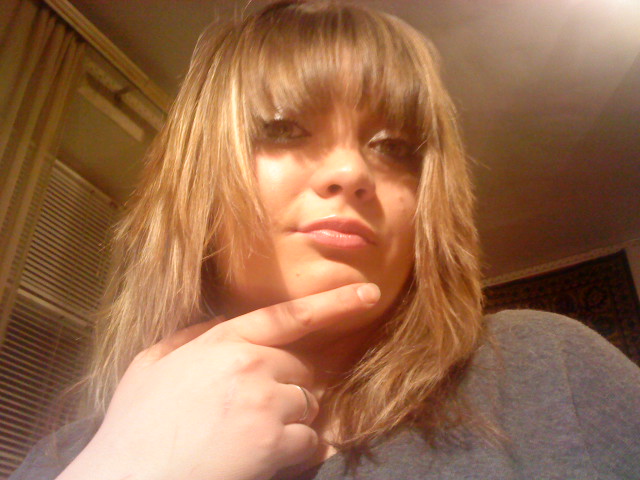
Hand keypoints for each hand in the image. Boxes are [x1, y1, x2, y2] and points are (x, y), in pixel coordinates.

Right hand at [57, 283, 380, 479]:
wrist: (128, 479)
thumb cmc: (135, 428)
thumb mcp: (149, 366)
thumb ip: (188, 337)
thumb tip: (216, 324)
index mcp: (222, 341)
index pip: (288, 316)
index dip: (332, 304)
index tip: (368, 295)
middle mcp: (250, 363)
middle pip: (302, 370)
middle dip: (288, 391)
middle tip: (253, 417)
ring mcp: (265, 400)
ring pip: (307, 406)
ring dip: (289, 424)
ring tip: (247, 440)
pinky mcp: (275, 439)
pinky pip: (309, 441)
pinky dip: (293, 453)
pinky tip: (258, 459)